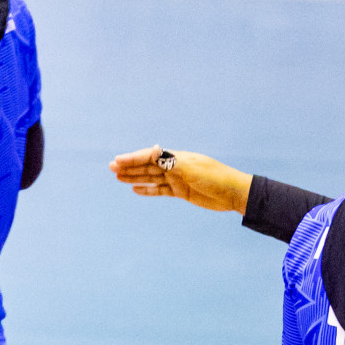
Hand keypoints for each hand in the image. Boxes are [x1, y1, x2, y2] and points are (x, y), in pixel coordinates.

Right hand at [109, 146, 253, 213]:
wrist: (234, 194)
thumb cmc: (216, 178)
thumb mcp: (192, 169)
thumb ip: (171, 161)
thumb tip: (153, 150)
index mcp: (178, 158)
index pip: (150, 156)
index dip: (133, 158)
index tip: (117, 161)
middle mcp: (175, 166)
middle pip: (148, 166)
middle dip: (130, 167)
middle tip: (110, 168)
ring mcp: (178, 179)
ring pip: (151, 178)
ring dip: (135, 177)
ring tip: (117, 178)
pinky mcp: (182, 192)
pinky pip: (160, 190)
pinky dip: (148, 190)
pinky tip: (135, 189)